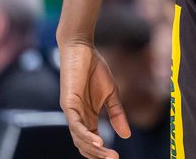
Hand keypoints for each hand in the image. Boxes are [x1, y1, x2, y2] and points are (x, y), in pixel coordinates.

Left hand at [59, 40, 129, 158]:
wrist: (81, 48)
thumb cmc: (95, 68)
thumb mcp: (112, 94)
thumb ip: (117, 113)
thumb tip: (126, 135)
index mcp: (87, 116)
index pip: (92, 140)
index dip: (102, 151)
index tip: (117, 157)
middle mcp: (77, 118)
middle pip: (85, 144)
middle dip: (99, 154)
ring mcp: (71, 112)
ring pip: (79, 137)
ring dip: (93, 148)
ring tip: (107, 154)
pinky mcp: (68, 104)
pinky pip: (75, 125)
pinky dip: (85, 135)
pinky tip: (98, 141)